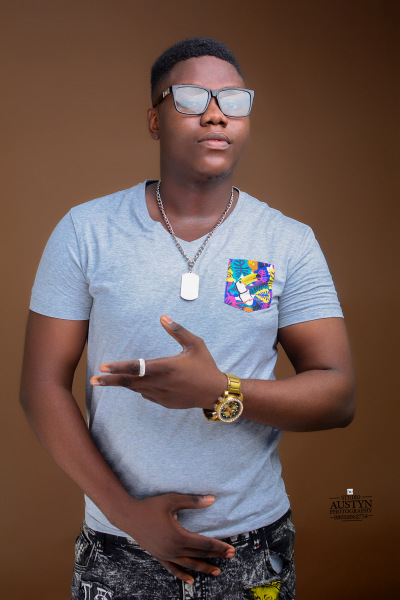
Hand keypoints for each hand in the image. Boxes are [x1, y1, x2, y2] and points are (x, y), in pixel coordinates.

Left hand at [90, 315, 226, 409]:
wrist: (215, 392)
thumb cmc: (206, 365)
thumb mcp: (195, 344)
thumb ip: (177, 331)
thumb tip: (162, 317)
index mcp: (166, 367)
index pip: (136, 367)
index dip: (118, 367)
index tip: (103, 366)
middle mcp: (160, 383)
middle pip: (129, 382)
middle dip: (109, 381)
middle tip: (93, 380)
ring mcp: (161, 395)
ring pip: (136, 389)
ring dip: (124, 384)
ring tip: (108, 379)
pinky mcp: (164, 403)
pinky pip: (147, 395)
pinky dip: (140, 388)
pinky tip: (141, 383)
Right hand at [115, 493, 234, 582]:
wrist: (128, 515)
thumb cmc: (151, 505)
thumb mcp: (173, 500)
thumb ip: (193, 501)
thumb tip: (212, 499)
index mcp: (178, 536)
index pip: (204, 544)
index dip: (219, 547)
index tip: (231, 549)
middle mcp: (173, 549)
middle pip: (199, 555)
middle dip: (216, 556)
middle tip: (231, 556)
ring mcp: (165, 555)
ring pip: (189, 565)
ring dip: (204, 568)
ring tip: (217, 571)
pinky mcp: (159, 556)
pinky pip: (173, 569)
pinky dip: (183, 575)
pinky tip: (191, 580)